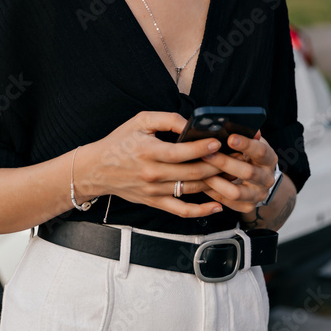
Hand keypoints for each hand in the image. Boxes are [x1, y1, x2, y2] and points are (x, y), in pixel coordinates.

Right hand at [76, 111, 226, 218]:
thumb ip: (167, 119)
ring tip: (231, 174)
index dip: (201, 148)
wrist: (97, 169)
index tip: (218, 142)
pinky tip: (218, 205)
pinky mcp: (155, 202)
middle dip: (216, 165)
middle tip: (233, 158)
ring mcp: (154, 191)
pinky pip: (182, 211)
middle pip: (191, 173)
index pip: (180, 152)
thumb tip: (191, 124)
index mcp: (147, 152)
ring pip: (192, 189)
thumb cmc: (119, 142)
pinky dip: (202, 210)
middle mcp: (152, 174)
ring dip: (215, 183)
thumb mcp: (139, 121)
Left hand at [198, 130, 277, 213]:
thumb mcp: (251, 142)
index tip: (229, 137)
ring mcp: (258, 194)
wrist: (259, 181)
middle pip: (247, 172)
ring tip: (200, 171)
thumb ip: (244, 133)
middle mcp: (267, 178)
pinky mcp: (247, 207)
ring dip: (216, 181)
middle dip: (224, 163)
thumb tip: (228, 122)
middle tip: (205, 153)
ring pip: (236, 192)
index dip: (246, 144)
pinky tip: (201, 182)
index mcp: (269, 158)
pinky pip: (227, 202)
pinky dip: (212, 193)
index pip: (260, 151)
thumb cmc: (249, 155)